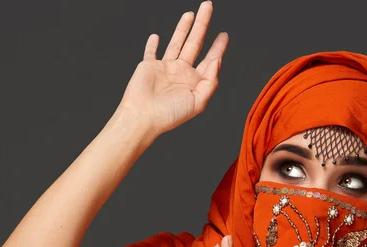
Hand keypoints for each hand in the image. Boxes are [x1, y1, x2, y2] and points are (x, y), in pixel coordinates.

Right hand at [115, 1, 227, 137]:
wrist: (143, 116)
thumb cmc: (169, 114)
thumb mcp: (198, 101)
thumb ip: (210, 81)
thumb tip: (217, 61)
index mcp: (194, 82)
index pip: (209, 60)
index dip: (218, 47)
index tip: (224, 34)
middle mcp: (181, 73)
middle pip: (195, 44)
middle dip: (202, 25)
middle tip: (208, 7)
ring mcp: (165, 68)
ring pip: (176, 42)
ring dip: (183, 28)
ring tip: (190, 14)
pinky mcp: (149, 66)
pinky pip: (151, 52)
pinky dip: (152, 45)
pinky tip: (156, 36)